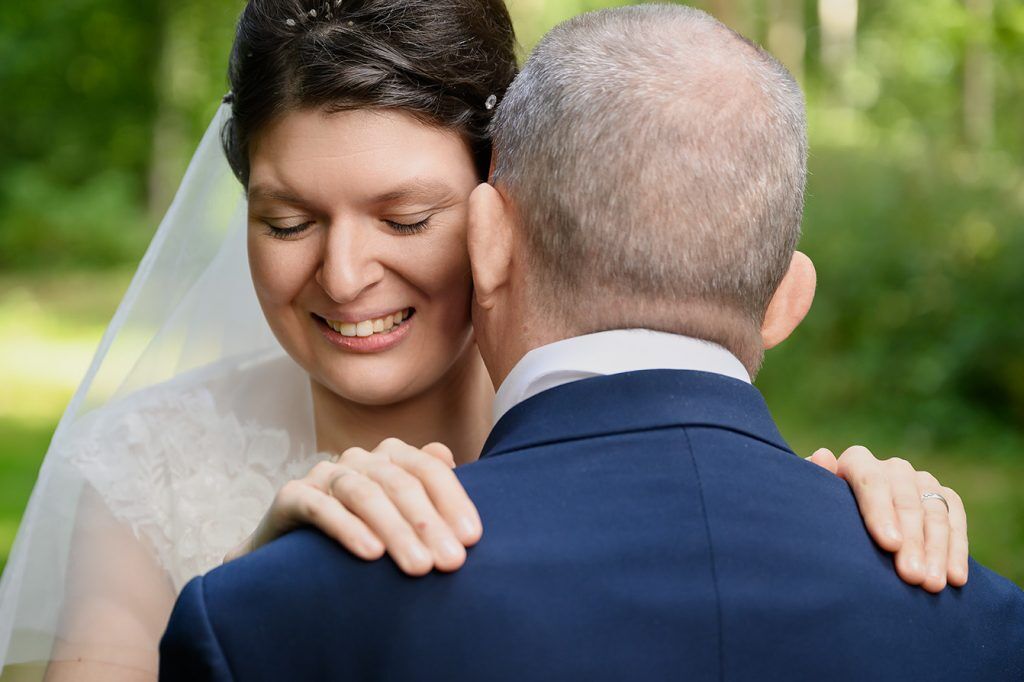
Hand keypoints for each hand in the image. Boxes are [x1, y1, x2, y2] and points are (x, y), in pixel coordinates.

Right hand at [224, 438, 482, 575]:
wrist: (293, 556)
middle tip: (451, 562)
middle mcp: (358, 459)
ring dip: (395, 530)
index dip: (453, 500)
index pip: (428, 468)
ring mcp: (323, 474)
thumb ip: (427, 488)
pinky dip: (347, 527)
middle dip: (429, 524)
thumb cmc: (362, 533)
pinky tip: (370, 552)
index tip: (471, 538)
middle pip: (399, 483)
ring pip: (364, 494)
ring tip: (418, 566)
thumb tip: (449, 457)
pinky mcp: (291, 496)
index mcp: (389, 456)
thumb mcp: (400, 513)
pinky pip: (320, 507)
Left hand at [806, 445, 967, 592]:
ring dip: (937, 551)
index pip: (871, 481)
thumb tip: (822, 454)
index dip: (881, 511)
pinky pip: (955, 520)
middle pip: (906, 502)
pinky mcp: (944, 497)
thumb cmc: (824, 514)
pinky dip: (957, 550)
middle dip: (912, 541)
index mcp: (857, 462)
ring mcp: (921, 481)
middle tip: (912, 576)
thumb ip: (817, 481)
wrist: (847, 522)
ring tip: (932, 584)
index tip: (889, 545)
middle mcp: (893, 468)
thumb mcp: (814, 499)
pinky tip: (956, 579)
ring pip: (934, 513)